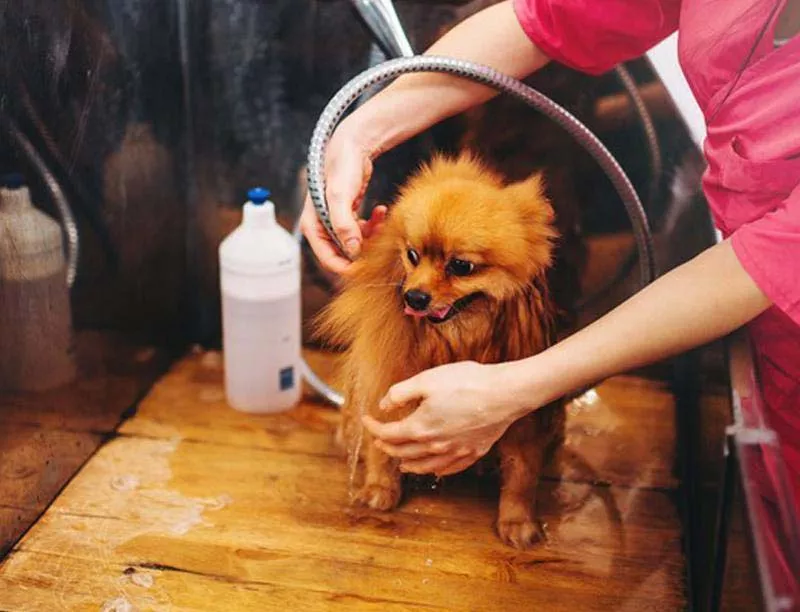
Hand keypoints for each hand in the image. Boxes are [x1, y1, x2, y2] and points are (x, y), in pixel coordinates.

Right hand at [299, 121, 381, 273]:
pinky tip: (381, 211)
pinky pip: (362, 229)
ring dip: (370, 236)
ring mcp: (336, 222)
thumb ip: (344, 225)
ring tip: (381, 221)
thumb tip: (352, 251)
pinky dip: (373, 224)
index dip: (345, 267)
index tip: (365, 269)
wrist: (352, 145)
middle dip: (362, 250)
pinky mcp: (349, 215)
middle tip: (378, 243)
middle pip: (342, 253)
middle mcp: (322, 227)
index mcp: (313, 226)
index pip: (327, 259)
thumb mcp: (340, 196)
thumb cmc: (341, 167)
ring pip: (355, 243)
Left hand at [362, 361, 522, 476]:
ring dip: (409, 464)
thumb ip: (400, 393)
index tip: (366, 419)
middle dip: (387, 445)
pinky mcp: (474, 451)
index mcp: (420, 427)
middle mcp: (435, 445)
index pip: (388, 433)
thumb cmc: (467, 382)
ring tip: (401, 463)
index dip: (373, 427)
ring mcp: (456, 451)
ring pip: (425, 465)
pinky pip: (450, 468)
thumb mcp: (426, 379)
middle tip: (379, 440)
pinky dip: (437, 470)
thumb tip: (384, 405)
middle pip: (404, 451)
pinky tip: (435, 469)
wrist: (504, 393)